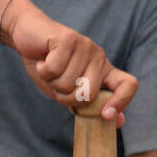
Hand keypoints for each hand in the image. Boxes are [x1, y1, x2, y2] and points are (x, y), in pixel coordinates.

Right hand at [4, 0, 136, 122]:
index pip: (128, 85)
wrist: (28, 35)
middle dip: (65, 97)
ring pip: (68, 84)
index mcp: (104, 71)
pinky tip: (43, 61)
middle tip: (57, 82)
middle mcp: (99, 57)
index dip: (121, 102)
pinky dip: (43, 71)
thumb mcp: (67, 90)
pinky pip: (55, 70)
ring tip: (48, 68)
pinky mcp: (69, 39)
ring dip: (51, 82)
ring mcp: (85, 46)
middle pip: (88, 94)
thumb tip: (119, 121)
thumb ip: (89, 105)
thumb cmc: (49, 66)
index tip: (105, 114)